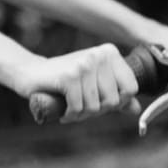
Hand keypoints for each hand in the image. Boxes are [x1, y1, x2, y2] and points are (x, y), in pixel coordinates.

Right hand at [18, 45, 140, 122]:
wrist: (31, 72)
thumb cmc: (65, 80)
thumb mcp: (94, 85)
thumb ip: (116, 95)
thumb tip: (136, 109)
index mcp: (110, 53)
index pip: (131, 89)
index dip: (117, 103)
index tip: (100, 103)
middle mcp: (99, 55)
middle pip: (114, 101)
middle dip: (97, 111)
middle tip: (80, 106)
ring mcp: (84, 64)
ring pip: (95, 108)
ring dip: (81, 115)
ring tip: (70, 107)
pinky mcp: (69, 76)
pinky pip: (79, 108)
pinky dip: (70, 115)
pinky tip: (63, 109)